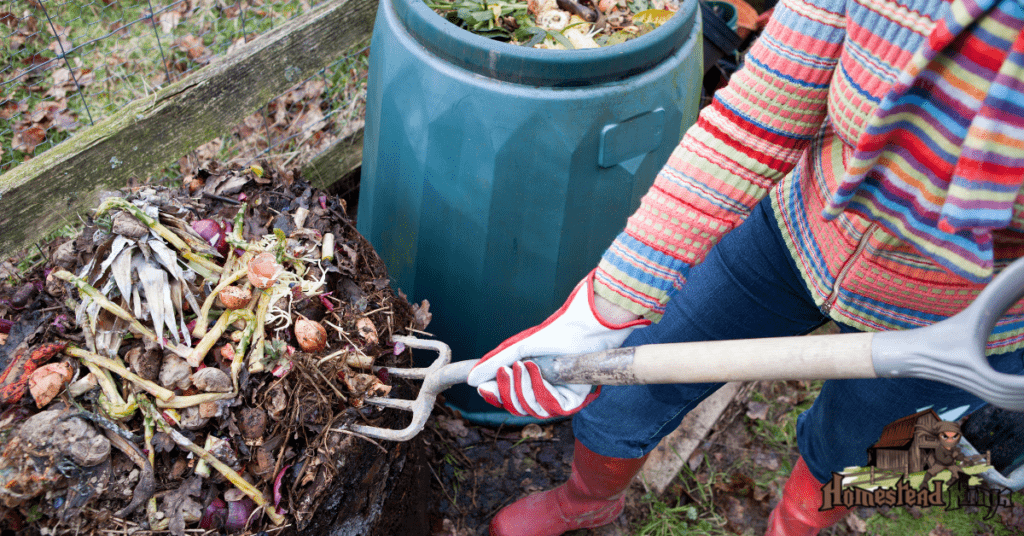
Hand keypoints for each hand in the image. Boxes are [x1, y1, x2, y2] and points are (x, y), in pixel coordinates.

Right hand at [466, 270, 649, 417]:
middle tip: (507, 369)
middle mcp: (543, 393)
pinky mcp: (573, 401)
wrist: (582, 327)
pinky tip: (537, 370)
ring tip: (524, 365)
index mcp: (530, 382)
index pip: (507, 399)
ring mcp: (558, 398)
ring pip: (532, 410)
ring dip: (524, 387)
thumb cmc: (553, 334)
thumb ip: (494, 364)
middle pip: (516, 407)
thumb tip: (471, 380)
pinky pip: (550, 407)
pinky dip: (540, 388)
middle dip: (508, 390)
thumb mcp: (517, 349)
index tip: (482, 387)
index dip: (494, 396)